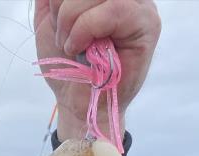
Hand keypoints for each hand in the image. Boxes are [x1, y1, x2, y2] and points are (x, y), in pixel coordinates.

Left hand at [34, 0, 161, 139]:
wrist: (76, 103)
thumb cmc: (68, 66)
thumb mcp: (50, 22)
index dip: (60, 1)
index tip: (56, 21)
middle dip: (64, 9)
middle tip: (63, 38)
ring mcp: (141, 5)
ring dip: (72, 20)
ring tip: (72, 46)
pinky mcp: (147, 23)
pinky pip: (114, 9)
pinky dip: (86, 29)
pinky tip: (80, 48)